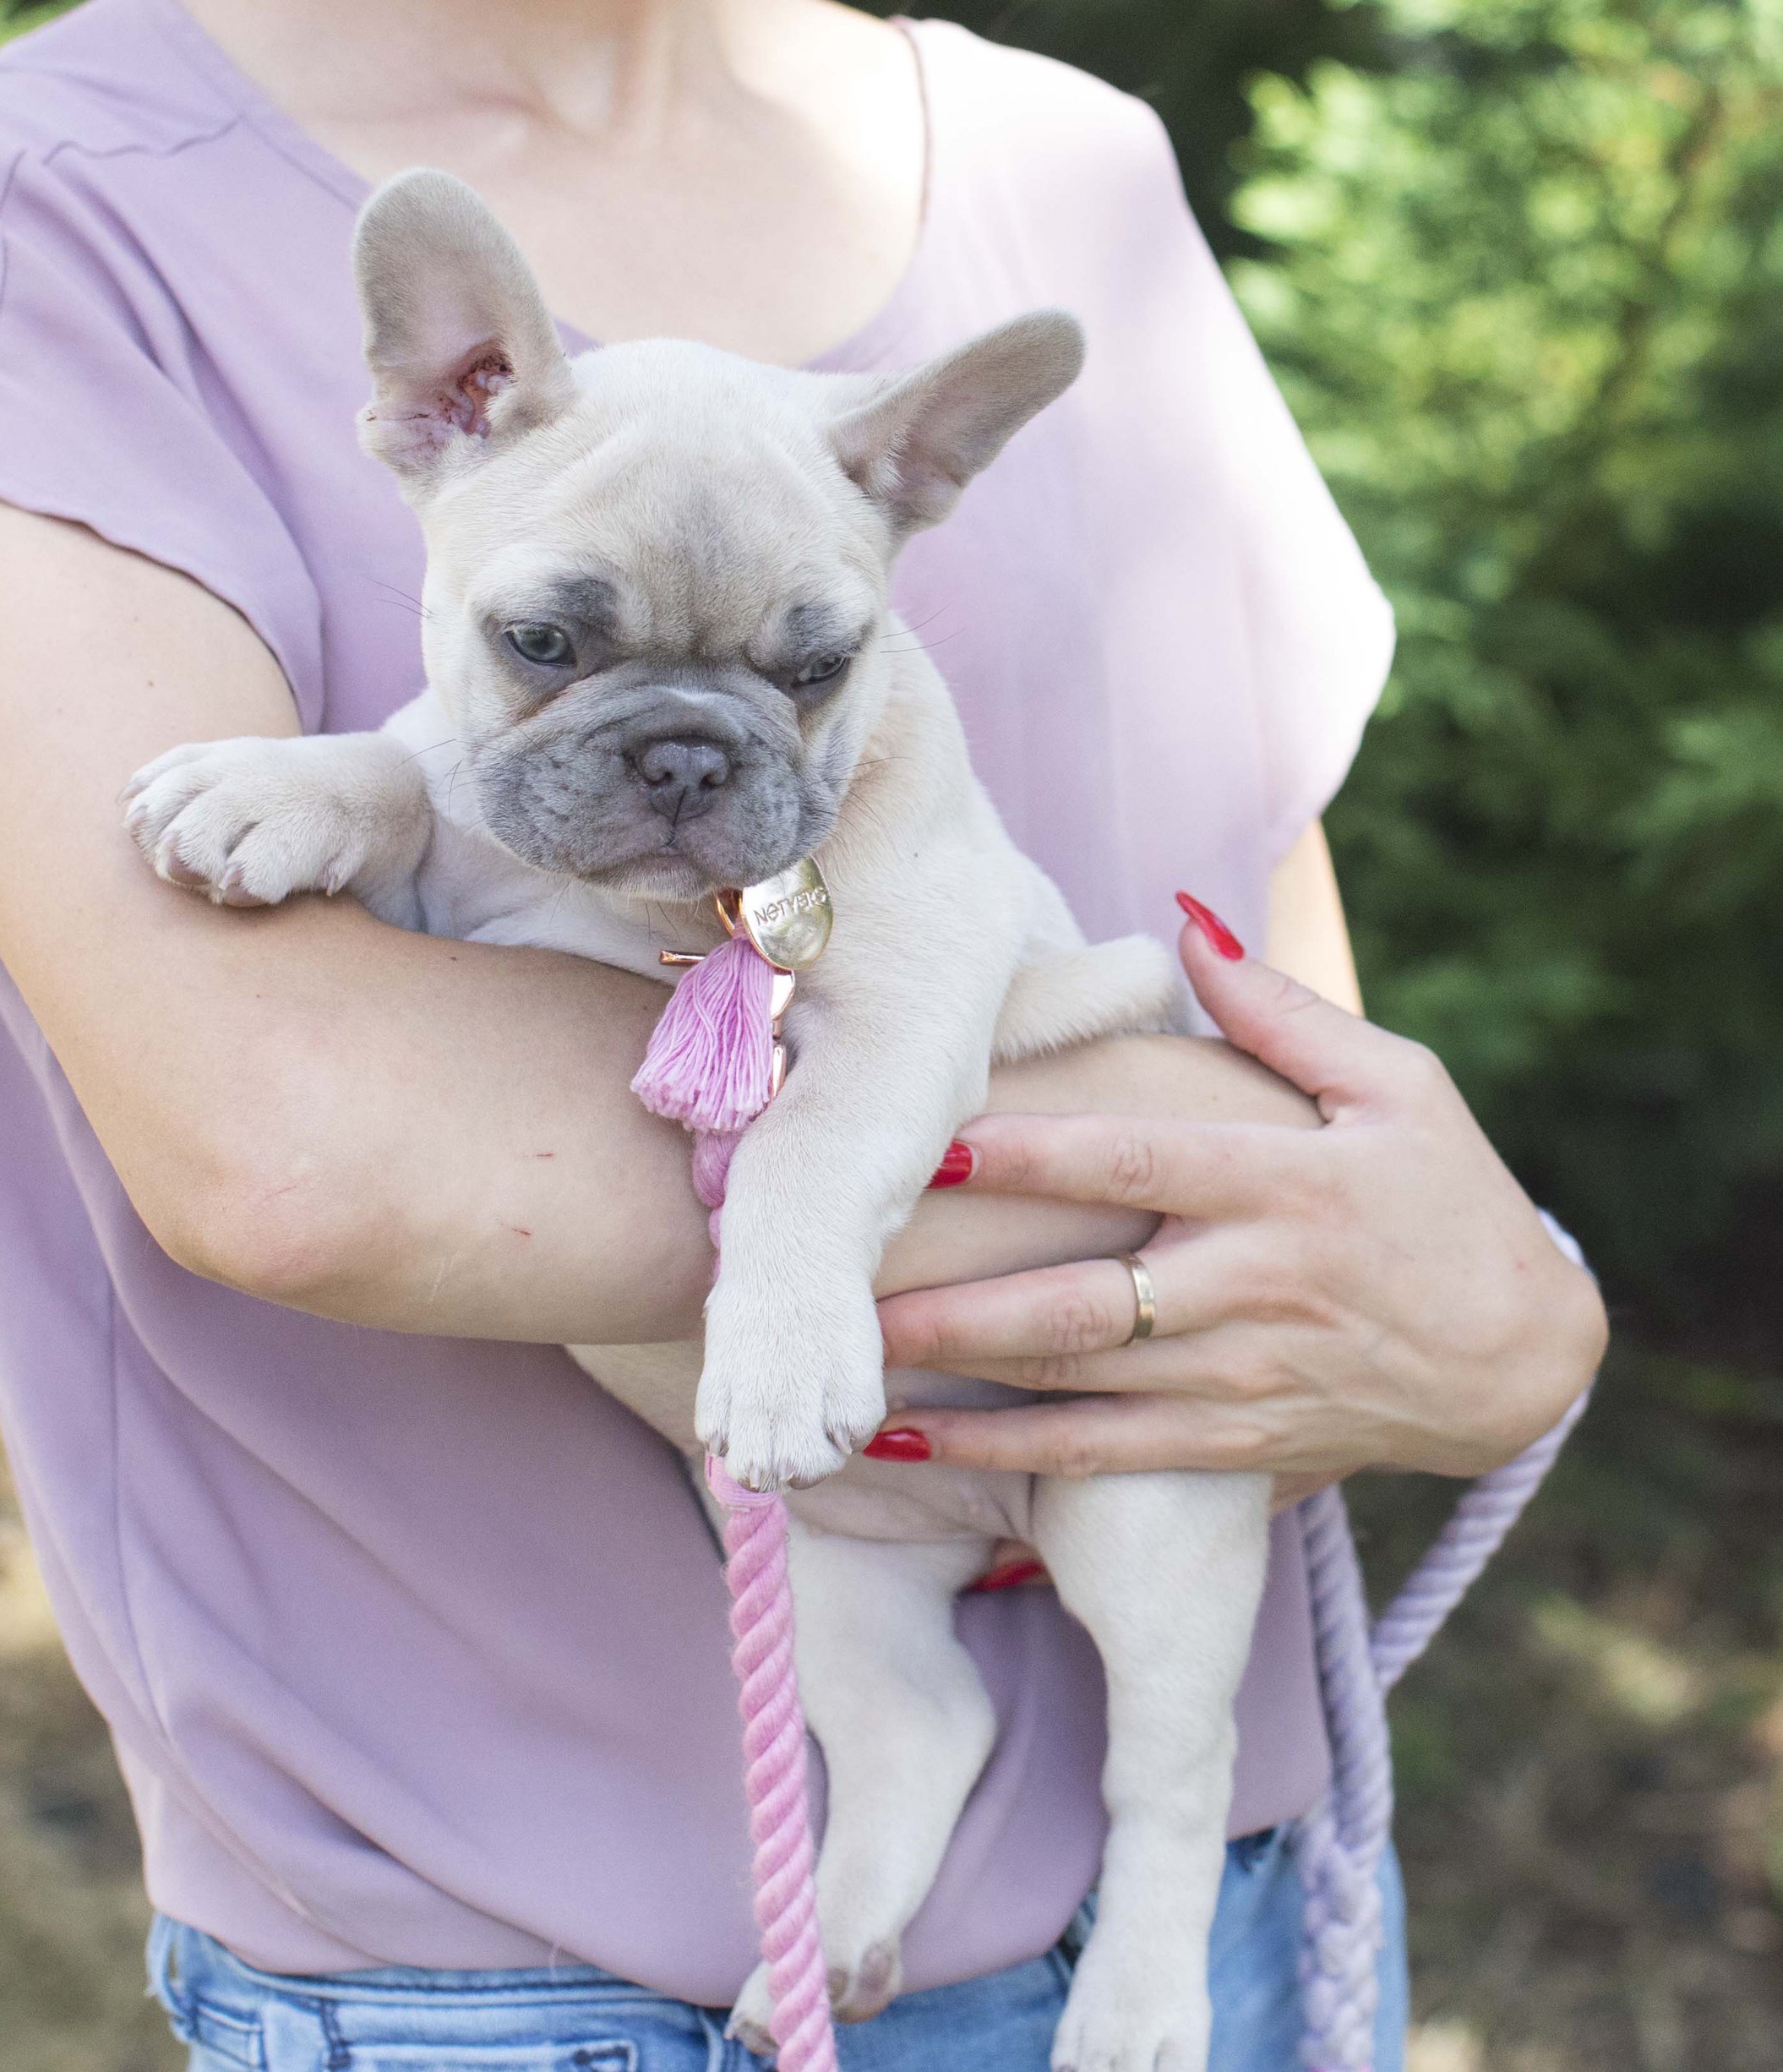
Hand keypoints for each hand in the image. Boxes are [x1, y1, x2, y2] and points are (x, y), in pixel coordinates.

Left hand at [873, 903, 1607, 1483]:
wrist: (1524, 1359)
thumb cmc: (1450, 1197)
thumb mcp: (1400, 1084)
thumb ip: (1282, 1012)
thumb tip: (1184, 919)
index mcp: (1286, 1185)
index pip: (1138, 1164)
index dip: (1034, 1153)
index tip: (935, 1140)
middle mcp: (1254, 1288)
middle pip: (1085, 1301)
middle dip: (960, 1302)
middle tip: (851, 1291)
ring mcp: (1242, 1374)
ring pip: (1078, 1388)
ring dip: (958, 1386)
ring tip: (852, 1371)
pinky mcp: (1235, 1439)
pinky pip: (1102, 1455)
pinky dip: (1004, 1455)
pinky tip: (912, 1446)